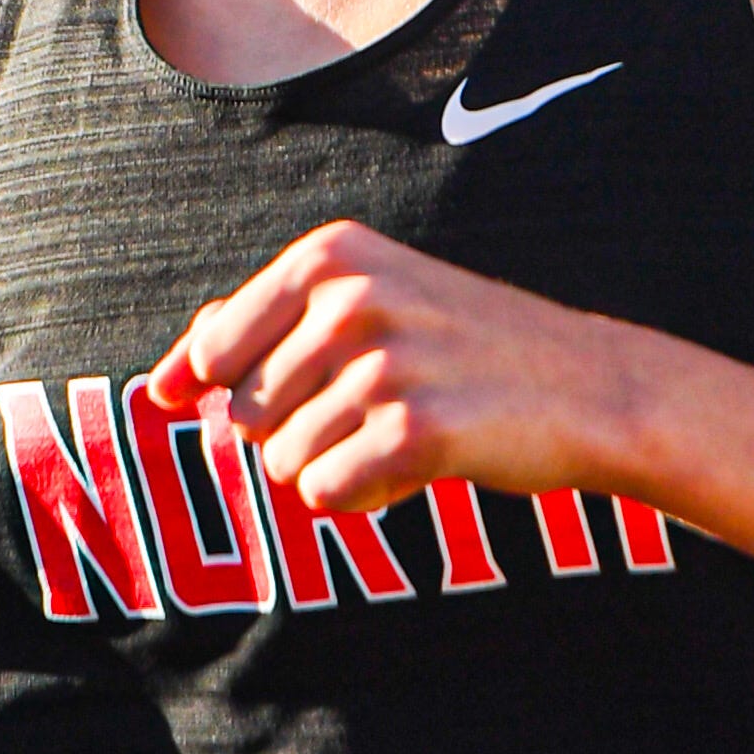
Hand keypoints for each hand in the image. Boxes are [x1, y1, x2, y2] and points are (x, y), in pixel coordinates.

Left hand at [146, 220, 630, 514]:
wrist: (591, 389)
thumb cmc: (463, 349)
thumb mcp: (367, 303)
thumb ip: (262, 328)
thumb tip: (162, 384)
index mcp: (329, 255)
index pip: (211, 352)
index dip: (230, 393)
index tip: (291, 393)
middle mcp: (350, 297)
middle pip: (242, 416)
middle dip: (298, 434)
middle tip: (380, 411)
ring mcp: (382, 363)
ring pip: (280, 463)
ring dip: (335, 468)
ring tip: (406, 432)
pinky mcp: (413, 431)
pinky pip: (324, 495)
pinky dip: (362, 498)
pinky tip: (419, 467)